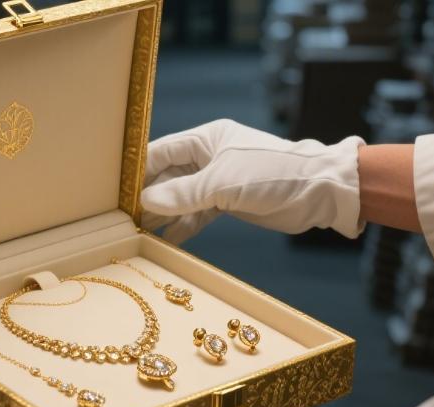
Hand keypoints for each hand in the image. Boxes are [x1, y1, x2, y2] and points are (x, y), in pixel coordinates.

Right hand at [141, 119, 365, 242]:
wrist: (319, 191)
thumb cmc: (273, 173)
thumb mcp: (223, 182)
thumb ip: (183, 193)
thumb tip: (146, 201)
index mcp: (205, 140)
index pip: (160, 152)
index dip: (138, 170)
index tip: (115, 190)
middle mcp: (209, 157)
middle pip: (167, 177)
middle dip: (147, 196)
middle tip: (121, 217)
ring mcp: (218, 181)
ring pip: (181, 198)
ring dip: (163, 214)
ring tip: (138, 231)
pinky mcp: (229, 202)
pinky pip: (198, 214)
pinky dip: (184, 226)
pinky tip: (167, 240)